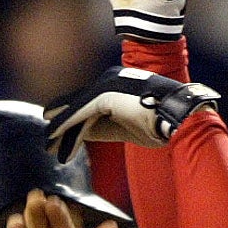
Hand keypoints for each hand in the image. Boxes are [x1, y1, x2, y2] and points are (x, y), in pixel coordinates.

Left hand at [45, 68, 220, 161]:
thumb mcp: (127, 127)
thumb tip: (82, 135)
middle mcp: (109, 81)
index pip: (89, 104)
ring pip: (77, 111)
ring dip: (61, 130)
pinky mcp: (105, 96)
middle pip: (79, 105)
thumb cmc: (161, 123)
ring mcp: (107, 86)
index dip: (73, 121)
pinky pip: (80, 115)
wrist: (179, 115)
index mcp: (117, 85)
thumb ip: (104, 127)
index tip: (60, 135)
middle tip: (48, 141)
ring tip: (48, 146)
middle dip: (62, 124)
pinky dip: (66, 128)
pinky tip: (54, 138)